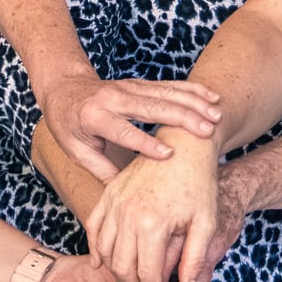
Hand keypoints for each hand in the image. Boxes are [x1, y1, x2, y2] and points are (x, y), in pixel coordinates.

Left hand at [38, 74, 220, 179]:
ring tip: (216, 116)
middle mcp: (113, 98)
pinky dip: (192, 90)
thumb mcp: (77, 152)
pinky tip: (212, 96)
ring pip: (165, 93)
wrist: (64, 89)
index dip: (145, 142)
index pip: (123, 131)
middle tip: (207, 130)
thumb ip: (102, 171)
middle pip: (151, 107)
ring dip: (193, 103)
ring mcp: (128, 87)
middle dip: (181, 118)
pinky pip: (169, 85)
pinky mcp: (139, 83)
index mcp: (94, 117)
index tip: (169, 154)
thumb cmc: (70, 127)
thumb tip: (126, 199)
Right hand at [84, 143, 221, 281]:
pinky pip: (94, 227)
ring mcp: (114, 202)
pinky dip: (96, 248)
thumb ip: (195, 259)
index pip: (146, 275)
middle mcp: (127, 213)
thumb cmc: (199, 183)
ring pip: (106, 251)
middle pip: (122, 267)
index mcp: (152, 223)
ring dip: (117, 273)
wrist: (185, 145)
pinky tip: (102, 263)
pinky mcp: (109, 193)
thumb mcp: (206, 222)